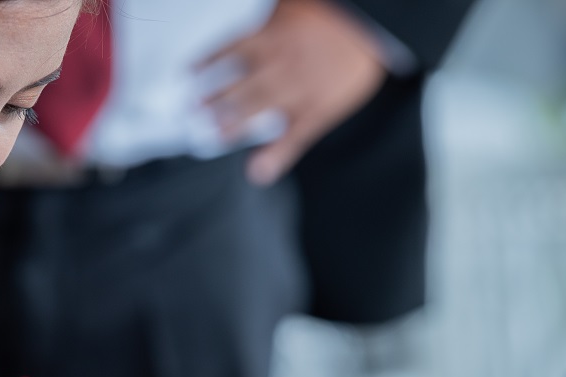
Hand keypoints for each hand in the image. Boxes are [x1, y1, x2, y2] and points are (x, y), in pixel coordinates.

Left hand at [199, 0, 387, 185]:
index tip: (187, 75)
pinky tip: (258, 171)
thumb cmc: (337, 12)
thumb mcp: (293, 4)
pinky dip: (276, 157)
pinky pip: (295, 137)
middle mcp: (282, 65)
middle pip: (238, 86)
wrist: (378, 26)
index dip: (206, 64)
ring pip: (259, 112)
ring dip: (232, 126)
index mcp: (273, 36)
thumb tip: (244, 30)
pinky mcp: (320, 111)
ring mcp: (301, 91)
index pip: (229, 51)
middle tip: (192, 111)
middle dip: (212, 100)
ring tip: (211, 137)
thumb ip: (268, 20)